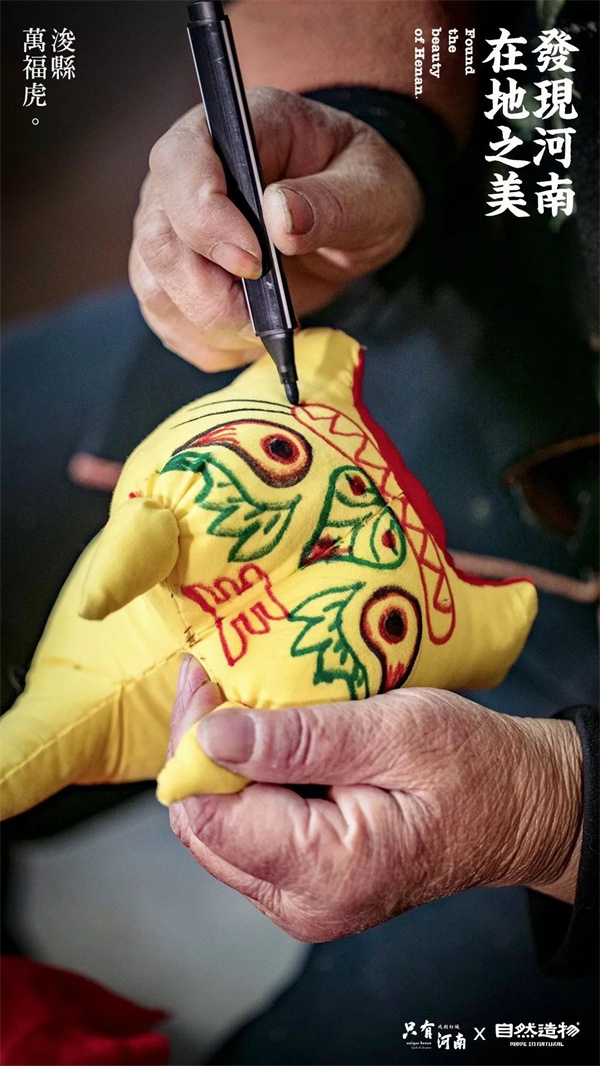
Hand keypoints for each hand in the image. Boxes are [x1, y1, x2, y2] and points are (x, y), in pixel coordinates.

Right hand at [130, 90, 422, 370]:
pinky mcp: (173, 279)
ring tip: (266, 325)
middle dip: (210, 293)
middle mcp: (184, 178)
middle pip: (158, 239)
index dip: (206, 221)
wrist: (353, 216)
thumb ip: (332, 202)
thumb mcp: (373, 189)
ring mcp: (171, 229)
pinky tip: (252, 335)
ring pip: (154, 288)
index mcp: (231, 130)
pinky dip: (211, 344)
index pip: (180, 165)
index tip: (255, 262)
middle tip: (268, 313)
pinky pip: (170, 323)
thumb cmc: (360, 187)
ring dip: (212, 325)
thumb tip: (280, 217)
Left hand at [168, 658, 581, 941]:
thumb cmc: (475, 765)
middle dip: (199, 748)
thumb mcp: (398, 732)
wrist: (520, 808)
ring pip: (216, 828)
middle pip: (201, 825)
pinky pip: (245, 832)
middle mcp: (303, 903)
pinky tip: (266, 738)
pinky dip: (244, 781)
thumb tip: (213, 735)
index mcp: (327, 871)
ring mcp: (300, 900)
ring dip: (220, 762)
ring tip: (242, 699)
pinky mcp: (304, 884)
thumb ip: (303, 740)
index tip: (204, 673)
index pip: (207, 815)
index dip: (191, 741)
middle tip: (218, 675)